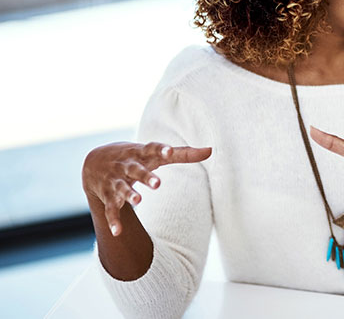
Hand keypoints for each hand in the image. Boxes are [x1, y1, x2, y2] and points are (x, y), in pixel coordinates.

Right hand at [82, 142, 211, 236]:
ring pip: (121, 188)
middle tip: (158, 184)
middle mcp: (127, 166)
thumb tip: (211, 150)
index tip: (169, 152)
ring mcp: (116, 181)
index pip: (152, 148)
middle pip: (136, 170)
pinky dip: (113, 220)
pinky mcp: (108, 196)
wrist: (95, 161)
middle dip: (145, 176)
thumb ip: (184, 153)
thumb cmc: (136, 156)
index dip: (161, 150)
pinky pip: (110, 209)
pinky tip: (117, 232)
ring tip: (138, 201)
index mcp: (141, 153)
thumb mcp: (156, 153)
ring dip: (129, 194)